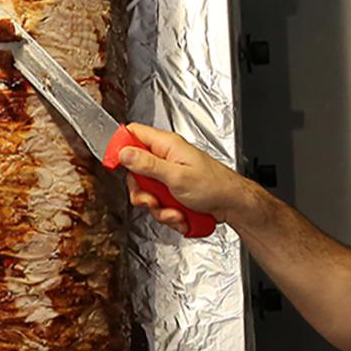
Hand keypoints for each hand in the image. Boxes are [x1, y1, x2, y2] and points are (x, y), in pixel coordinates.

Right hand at [116, 123, 261, 234]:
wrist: (233, 206)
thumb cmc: (214, 186)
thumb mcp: (176, 176)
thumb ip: (148, 165)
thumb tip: (124, 152)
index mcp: (166, 145)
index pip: (132, 134)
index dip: (120, 148)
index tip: (116, 166)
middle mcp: (166, 158)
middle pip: (135, 171)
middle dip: (143, 193)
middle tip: (153, 200)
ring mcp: (170, 177)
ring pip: (147, 193)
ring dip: (159, 209)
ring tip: (176, 212)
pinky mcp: (174, 193)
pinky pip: (160, 205)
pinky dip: (169, 215)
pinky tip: (182, 216)